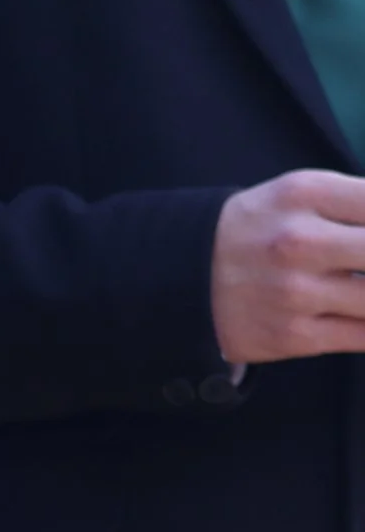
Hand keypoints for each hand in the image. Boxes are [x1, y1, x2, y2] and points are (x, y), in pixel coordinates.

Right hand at [212, 170, 364, 364]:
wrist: (185, 281)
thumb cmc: (261, 231)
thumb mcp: (301, 195)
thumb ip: (360, 201)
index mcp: (304, 195)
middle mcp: (297, 243)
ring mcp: (295, 294)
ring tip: (364, 288)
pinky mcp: (293, 336)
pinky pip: (364, 335)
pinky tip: (364, 312)